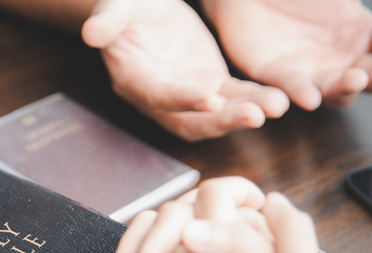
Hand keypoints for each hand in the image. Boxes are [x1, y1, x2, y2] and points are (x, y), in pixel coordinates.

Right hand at [81, 0, 288, 140]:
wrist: (144, 8)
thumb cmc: (128, 7)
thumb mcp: (116, 5)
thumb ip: (107, 19)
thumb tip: (91, 33)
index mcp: (134, 80)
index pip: (158, 95)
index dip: (181, 100)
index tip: (208, 98)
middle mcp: (160, 97)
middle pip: (190, 120)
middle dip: (221, 121)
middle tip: (254, 115)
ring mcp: (187, 94)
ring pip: (216, 115)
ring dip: (244, 114)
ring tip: (276, 106)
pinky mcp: (210, 85)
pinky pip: (233, 98)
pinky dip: (254, 100)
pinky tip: (280, 98)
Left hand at [201, 0, 371, 109]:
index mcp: (362, 30)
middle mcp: (342, 58)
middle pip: (371, 74)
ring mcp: (313, 71)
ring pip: (336, 90)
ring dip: (346, 87)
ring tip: (355, 79)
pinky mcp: (280, 78)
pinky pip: (293, 89)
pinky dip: (303, 93)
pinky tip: (310, 98)